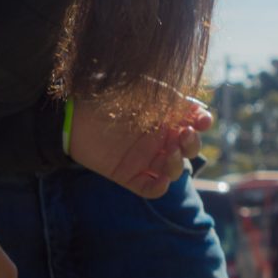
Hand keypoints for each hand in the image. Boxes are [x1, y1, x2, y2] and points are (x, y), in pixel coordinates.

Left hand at [68, 95, 212, 197]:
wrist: (75, 111)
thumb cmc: (108, 93)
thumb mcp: (142, 89)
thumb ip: (169, 96)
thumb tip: (196, 106)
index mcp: (163, 116)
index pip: (193, 122)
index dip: (202, 122)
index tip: (202, 120)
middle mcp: (157, 138)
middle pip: (188, 148)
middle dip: (193, 144)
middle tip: (184, 135)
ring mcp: (143, 158)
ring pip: (174, 169)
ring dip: (179, 163)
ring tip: (169, 152)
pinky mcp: (127, 175)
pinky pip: (150, 188)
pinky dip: (160, 186)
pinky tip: (161, 177)